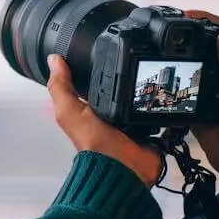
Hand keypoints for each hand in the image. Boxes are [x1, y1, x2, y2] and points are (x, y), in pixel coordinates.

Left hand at [46, 54, 162, 185]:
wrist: (124, 166)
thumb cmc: (95, 146)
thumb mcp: (69, 112)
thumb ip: (60, 87)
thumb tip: (53, 60)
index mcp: (91, 110)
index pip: (94, 84)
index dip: (96, 70)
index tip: (102, 51)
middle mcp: (112, 116)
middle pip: (121, 89)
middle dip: (127, 78)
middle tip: (134, 63)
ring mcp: (133, 123)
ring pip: (142, 99)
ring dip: (147, 92)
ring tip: (151, 78)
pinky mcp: (151, 129)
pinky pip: (160, 113)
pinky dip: (163, 107)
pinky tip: (165, 98)